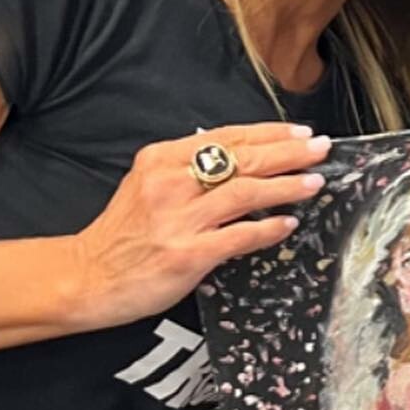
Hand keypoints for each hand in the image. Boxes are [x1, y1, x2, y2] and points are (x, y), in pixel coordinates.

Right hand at [68, 123, 328, 330]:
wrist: (88, 277)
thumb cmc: (123, 235)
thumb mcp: (147, 184)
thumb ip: (187, 169)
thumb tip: (242, 159)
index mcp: (161, 159)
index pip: (226, 136)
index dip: (269, 132)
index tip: (300, 132)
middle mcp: (170, 183)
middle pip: (242, 159)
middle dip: (288, 152)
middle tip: (321, 149)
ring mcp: (179, 219)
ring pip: (246, 192)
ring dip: (286, 186)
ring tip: (314, 182)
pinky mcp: (187, 254)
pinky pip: (239, 236)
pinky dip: (267, 229)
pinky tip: (288, 224)